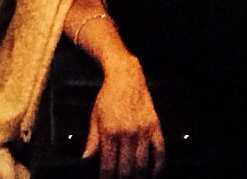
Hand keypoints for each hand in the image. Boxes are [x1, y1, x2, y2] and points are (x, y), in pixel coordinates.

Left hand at [84, 56, 164, 177]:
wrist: (126, 76)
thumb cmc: (108, 96)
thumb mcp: (95, 116)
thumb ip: (92, 139)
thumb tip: (86, 159)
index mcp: (110, 131)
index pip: (108, 166)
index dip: (107, 178)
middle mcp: (127, 133)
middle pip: (126, 169)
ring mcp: (143, 130)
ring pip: (142, 164)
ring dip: (138, 177)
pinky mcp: (155, 125)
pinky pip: (160, 150)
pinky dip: (158, 166)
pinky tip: (153, 174)